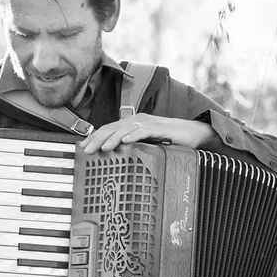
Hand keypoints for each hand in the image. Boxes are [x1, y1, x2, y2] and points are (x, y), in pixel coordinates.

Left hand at [79, 113, 215, 153]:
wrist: (193, 133)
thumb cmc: (171, 139)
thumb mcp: (148, 143)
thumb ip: (134, 146)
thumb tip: (118, 156)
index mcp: (133, 124)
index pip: (109, 129)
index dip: (95, 137)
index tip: (83, 147)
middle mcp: (137, 120)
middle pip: (112, 128)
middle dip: (97, 139)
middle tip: (86, 150)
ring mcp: (148, 123)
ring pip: (125, 129)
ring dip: (112, 138)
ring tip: (102, 148)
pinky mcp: (159, 127)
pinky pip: (143, 131)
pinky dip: (133, 135)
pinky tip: (125, 141)